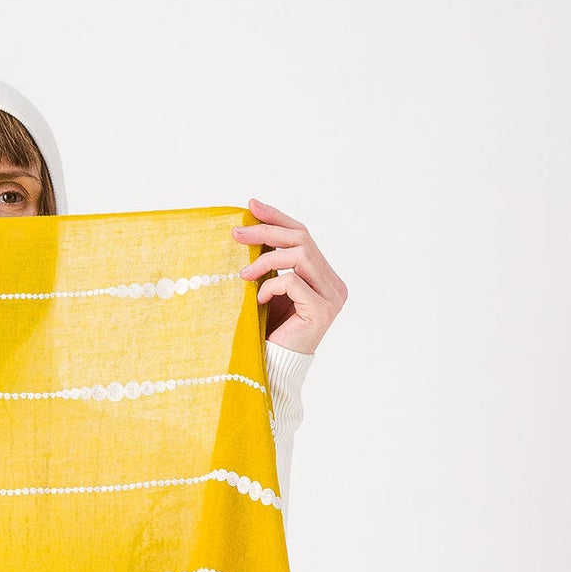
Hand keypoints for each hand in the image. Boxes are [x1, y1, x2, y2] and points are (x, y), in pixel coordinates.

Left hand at [232, 199, 346, 353]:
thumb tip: (250, 228)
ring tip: (242, 274)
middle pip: (301, 240)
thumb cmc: (271, 329)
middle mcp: (333, 284)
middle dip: (266, 232)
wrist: (274, 366)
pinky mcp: (322, 310)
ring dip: (265, 260)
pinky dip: (271, 285)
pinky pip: (293, 282)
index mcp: (324, 275)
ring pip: (299, 255)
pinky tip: (259, 300)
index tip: (251, 205)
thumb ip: (272, 262)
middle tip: (237, 233)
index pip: (302, 234)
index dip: (277, 217)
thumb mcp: (270, 288)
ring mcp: (331, 296)